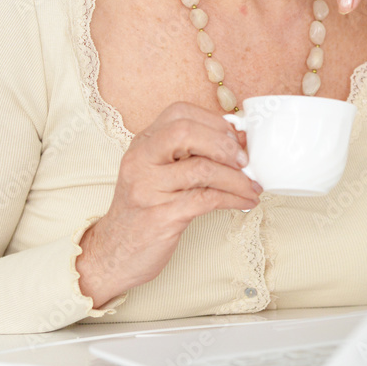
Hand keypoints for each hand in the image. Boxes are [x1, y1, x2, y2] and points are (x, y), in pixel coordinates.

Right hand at [75, 102, 261, 307]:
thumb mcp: (159, 172)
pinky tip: (245, 202)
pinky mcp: (161, 215)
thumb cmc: (144, 209)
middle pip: (186, 131)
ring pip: (202, 169)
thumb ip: (191, 153)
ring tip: (253, 186)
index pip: (179, 112)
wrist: (113, 253)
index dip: (214, 121)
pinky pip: (206, 199)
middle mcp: (141, 160)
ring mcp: (148, 188)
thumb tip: (239, 138)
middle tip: (245, 160)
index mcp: (142, 143)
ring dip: (237, 178)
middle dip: (224, 143)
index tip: (235, 137)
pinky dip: (233, 199)